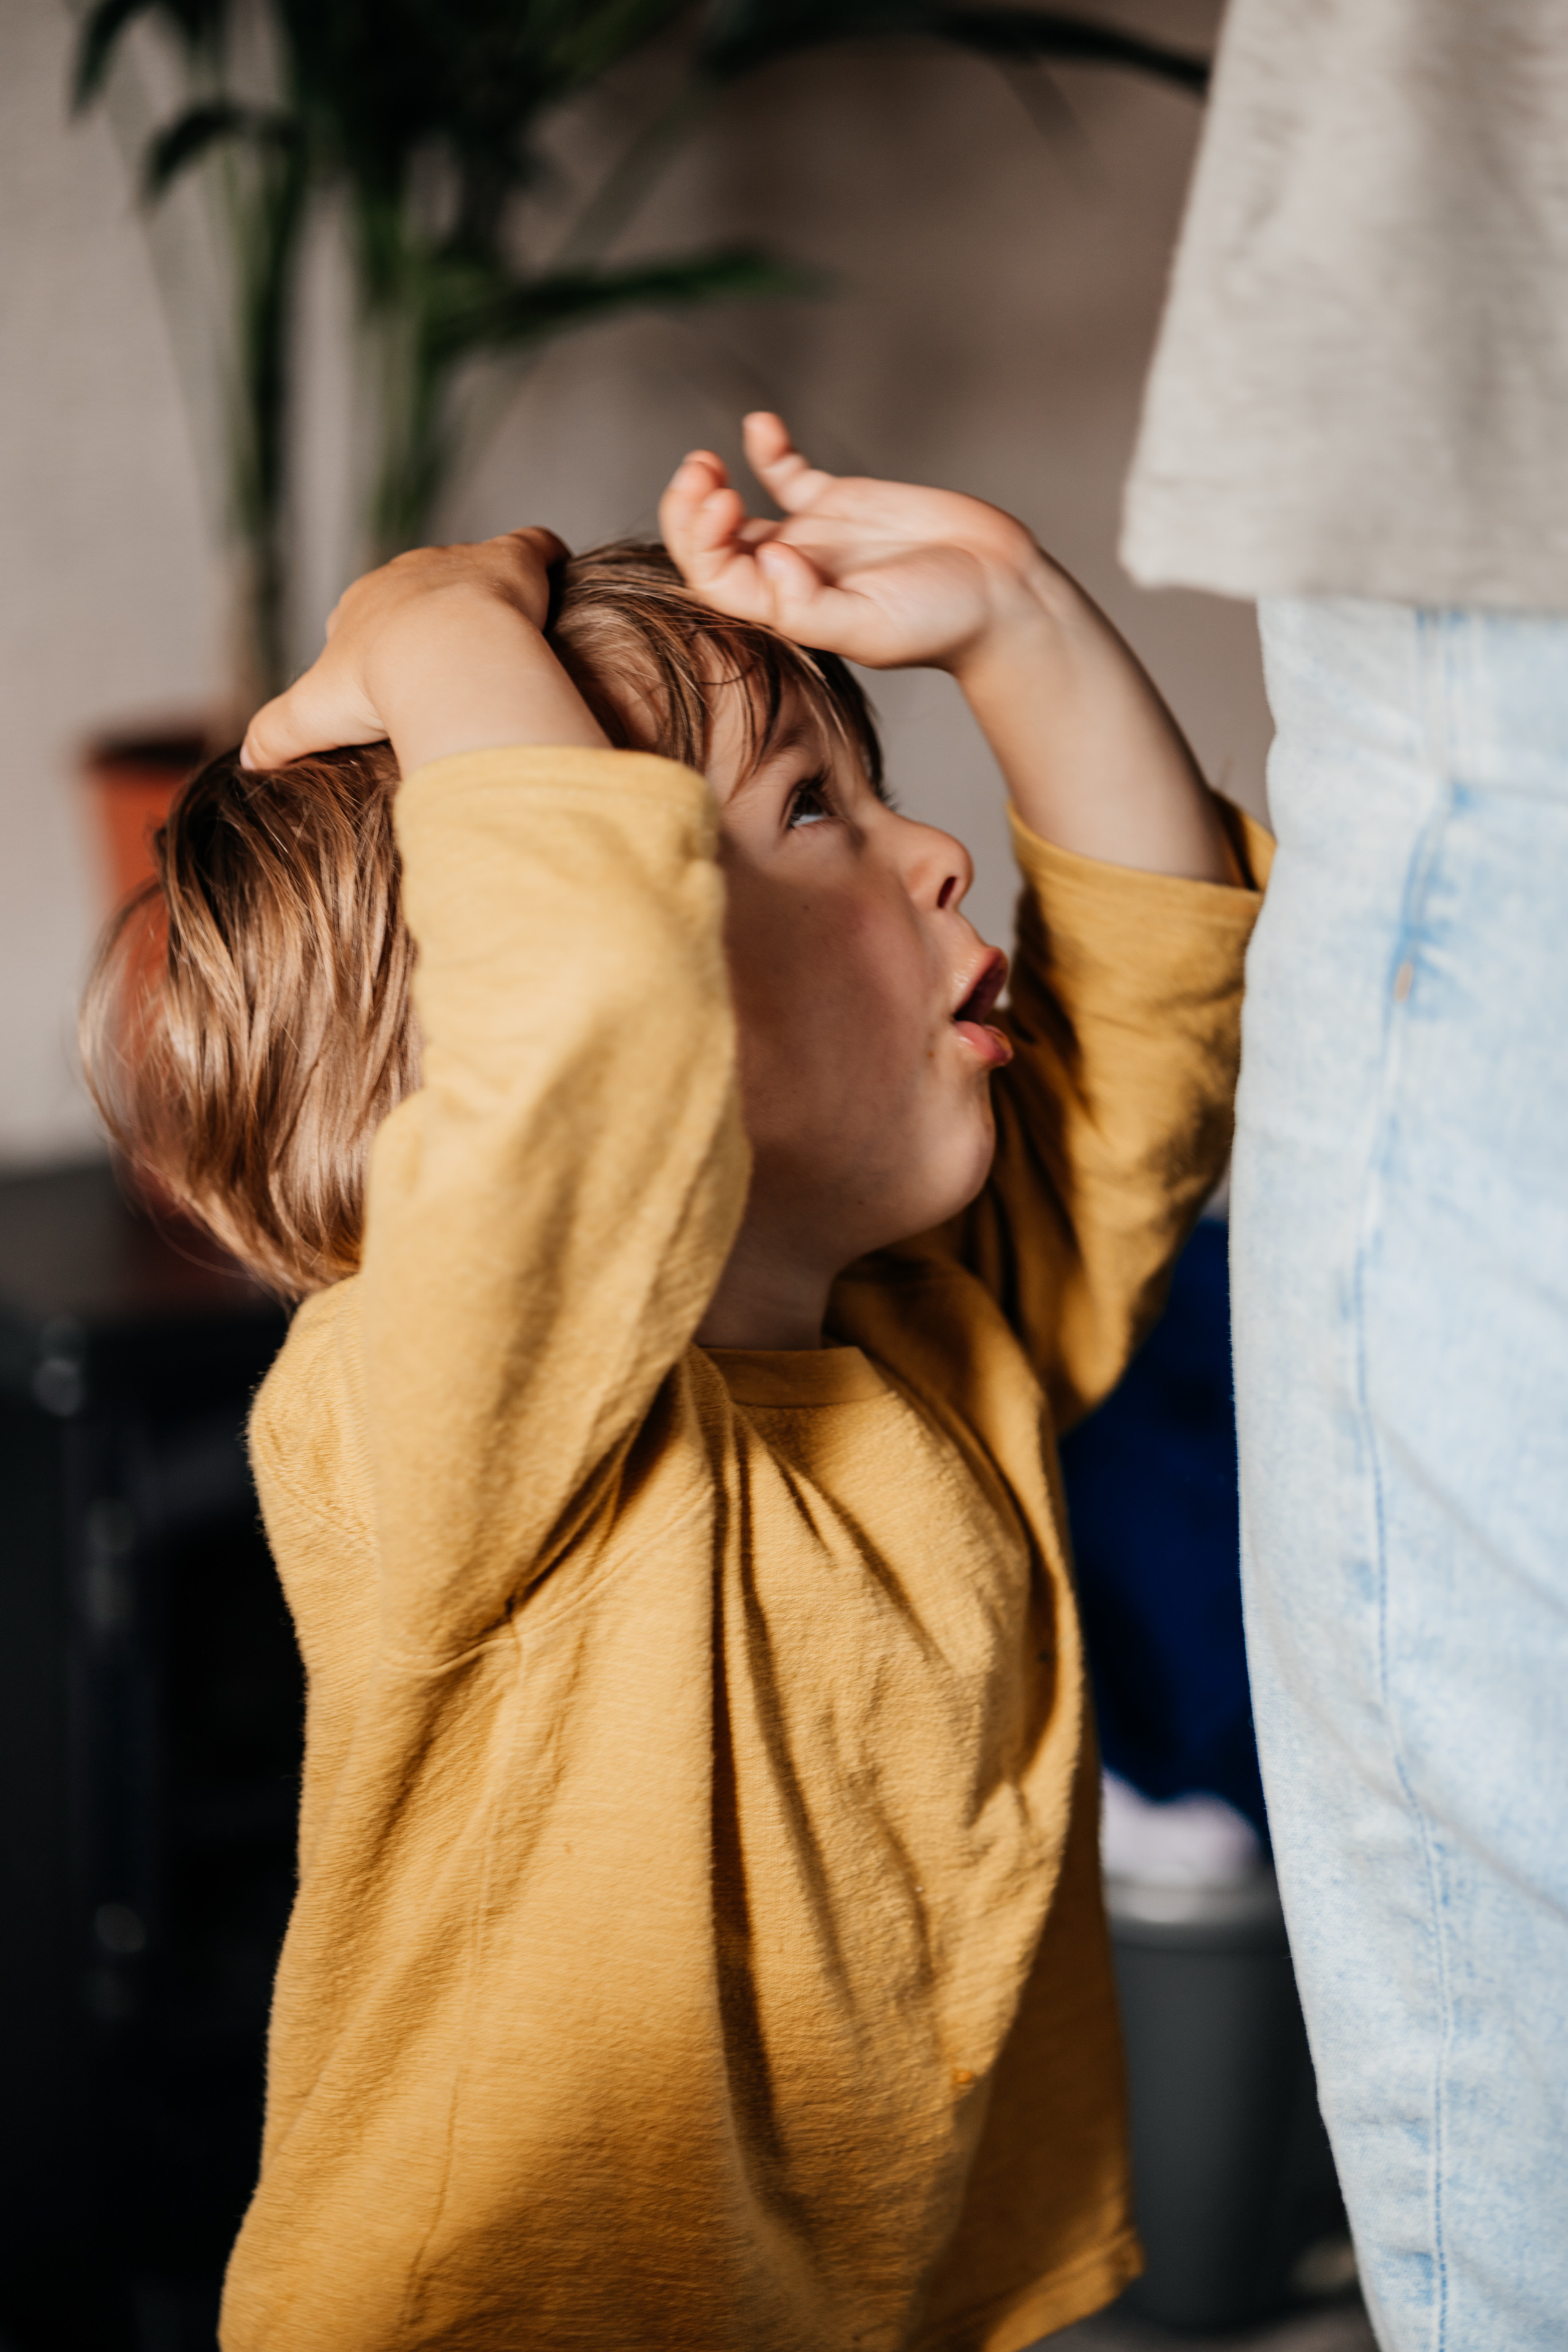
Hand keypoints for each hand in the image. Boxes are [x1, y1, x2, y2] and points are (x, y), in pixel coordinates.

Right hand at [241, 527, 603, 775]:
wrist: (437, 655)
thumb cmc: (374, 688)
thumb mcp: (311, 718)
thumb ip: (275, 738)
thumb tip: (244, 765)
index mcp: (361, 606)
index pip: (366, 618)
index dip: (384, 649)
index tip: (404, 683)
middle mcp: (407, 575)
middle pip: (419, 593)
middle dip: (435, 623)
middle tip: (461, 669)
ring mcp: (460, 564)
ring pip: (473, 572)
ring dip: (490, 598)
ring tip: (511, 641)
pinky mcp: (511, 561)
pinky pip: (535, 544)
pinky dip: (546, 558)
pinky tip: (557, 584)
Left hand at [658, 413, 1046, 674]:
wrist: (1002, 594)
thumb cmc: (942, 623)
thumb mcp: (872, 628)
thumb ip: (810, 606)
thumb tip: (765, 558)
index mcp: (789, 610)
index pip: (718, 580)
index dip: (702, 540)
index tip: (724, 503)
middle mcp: (791, 574)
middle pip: (715, 547)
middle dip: (690, 511)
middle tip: (699, 473)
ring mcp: (814, 537)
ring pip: (739, 512)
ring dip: (711, 486)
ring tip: (705, 462)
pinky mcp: (843, 502)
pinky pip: (790, 474)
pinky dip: (769, 450)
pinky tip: (760, 424)